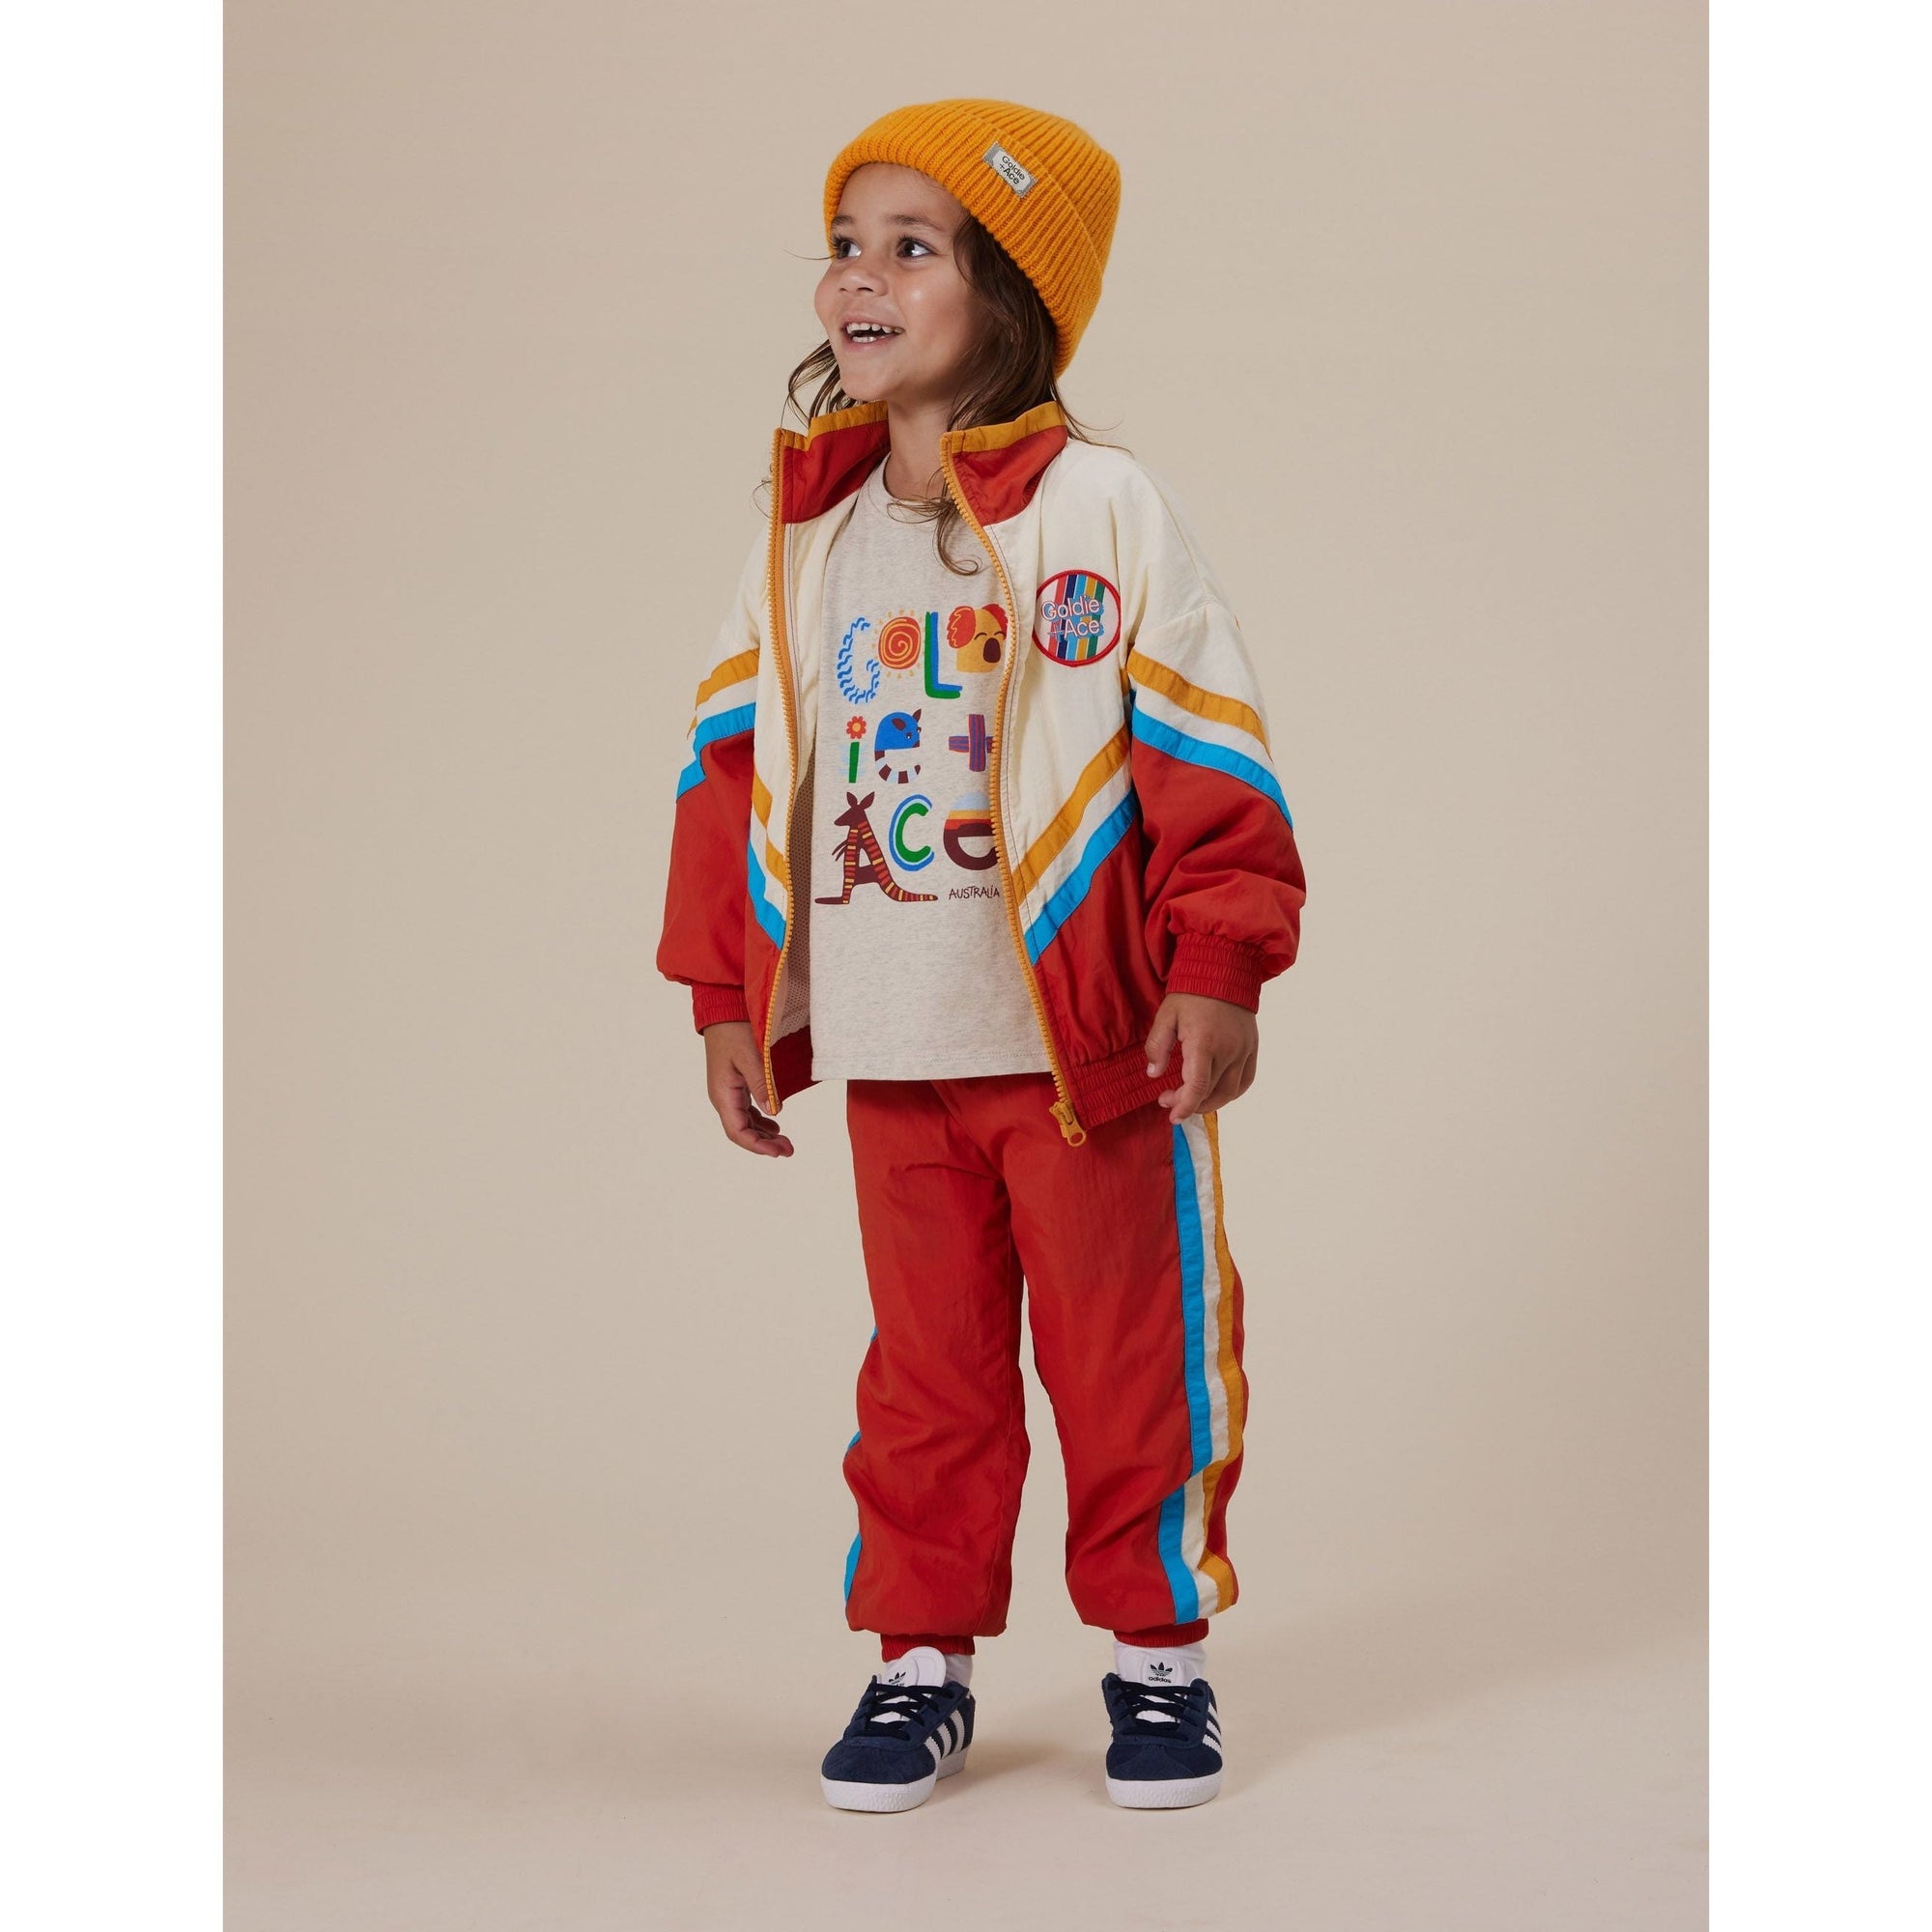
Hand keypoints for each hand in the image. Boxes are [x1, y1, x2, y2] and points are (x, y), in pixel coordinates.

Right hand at [702, 1020, 795, 1155]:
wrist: (723, 1012)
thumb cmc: (734, 1030)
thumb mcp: (750, 1056)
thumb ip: (761, 1084)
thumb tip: (774, 1112)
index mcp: (723, 1094)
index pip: (737, 1131)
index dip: (757, 1146)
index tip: (777, 1153)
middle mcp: (723, 1097)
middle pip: (742, 1131)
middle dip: (764, 1144)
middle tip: (789, 1150)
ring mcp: (728, 1092)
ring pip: (745, 1123)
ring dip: (764, 1135)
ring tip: (785, 1142)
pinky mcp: (736, 1086)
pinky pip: (746, 1111)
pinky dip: (761, 1121)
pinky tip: (774, 1125)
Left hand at [1144, 992, 1258, 1123]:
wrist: (1225, 970)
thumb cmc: (1192, 992)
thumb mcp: (1166, 1015)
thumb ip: (1158, 1046)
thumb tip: (1154, 1074)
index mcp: (1204, 1043)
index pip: (1197, 1087)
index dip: (1184, 1106)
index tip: (1172, 1116)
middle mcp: (1228, 1051)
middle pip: (1211, 1093)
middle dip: (1188, 1102)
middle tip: (1168, 1099)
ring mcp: (1244, 1050)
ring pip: (1230, 1092)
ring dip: (1209, 1102)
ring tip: (1190, 1098)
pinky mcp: (1252, 1048)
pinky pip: (1245, 1081)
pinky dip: (1230, 1093)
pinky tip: (1214, 1091)